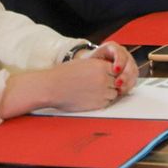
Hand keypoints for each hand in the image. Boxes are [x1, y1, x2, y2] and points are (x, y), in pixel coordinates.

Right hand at [1, 57, 120, 116]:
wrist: (51, 87)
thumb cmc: (63, 75)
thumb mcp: (85, 63)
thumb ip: (100, 67)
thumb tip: (112, 71)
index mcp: (100, 66)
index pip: (117, 70)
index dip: (111, 74)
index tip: (104, 76)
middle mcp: (104, 78)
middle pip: (117, 82)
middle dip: (111, 83)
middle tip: (98, 85)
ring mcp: (102, 91)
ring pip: (114, 93)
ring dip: (108, 93)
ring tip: (93, 91)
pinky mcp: (98, 104)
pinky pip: (107, 102)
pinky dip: (103, 100)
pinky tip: (91, 98)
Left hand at [80, 42, 138, 96]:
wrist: (90, 67)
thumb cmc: (88, 64)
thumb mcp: (87, 60)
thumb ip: (90, 62)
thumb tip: (92, 70)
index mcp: (112, 48)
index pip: (119, 52)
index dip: (119, 61)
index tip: (115, 70)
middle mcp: (123, 53)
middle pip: (129, 62)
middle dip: (125, 74)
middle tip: (118, 83)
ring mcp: (128, 63)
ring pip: (134, 71)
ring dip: (128, 81)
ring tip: (120, 90)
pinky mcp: (130, 72)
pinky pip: (133, 78)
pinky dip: (129, 85)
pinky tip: (122, 91)